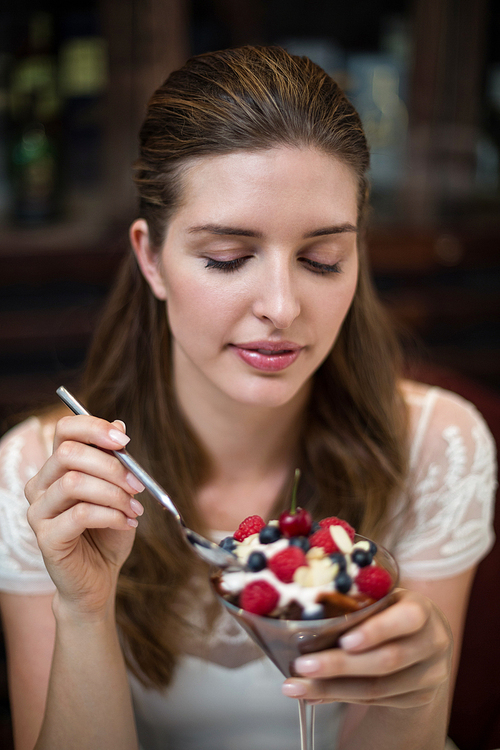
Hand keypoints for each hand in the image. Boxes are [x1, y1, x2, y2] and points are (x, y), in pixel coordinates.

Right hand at [25, 415, 144, 617]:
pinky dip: (111, 515)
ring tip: (134, 508)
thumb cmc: (107, 531)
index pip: (65, 429)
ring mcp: (38, 511)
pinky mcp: (45, 537)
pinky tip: (128, 523)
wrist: (100, 577)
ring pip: (74, 483)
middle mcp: (40, 485)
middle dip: (111, 466)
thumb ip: (116, 460)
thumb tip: (119, 425)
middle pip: (69, 454)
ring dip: (113, 493)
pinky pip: (80, 513)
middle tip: (138, 484)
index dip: (94, 428)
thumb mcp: (119, 491)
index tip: (125, 441)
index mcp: (56, 467)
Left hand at [282, 589, 451, 707]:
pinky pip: (374, 701)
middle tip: (302, 665)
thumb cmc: (393, 611)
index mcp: (422, 610)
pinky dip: (339, 696)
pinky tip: (313, 693)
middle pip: (386, 660)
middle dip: (340, 665)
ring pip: (377, 687)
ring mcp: (428, 675)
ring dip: (331, 687)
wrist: (426, 641)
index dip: (376, 631)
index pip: (406, 619)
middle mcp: (431, 643)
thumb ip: (359, 604)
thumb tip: (306, 615)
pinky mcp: (417, 697)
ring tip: (297, 685)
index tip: (343, 640)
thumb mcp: (386, 599)